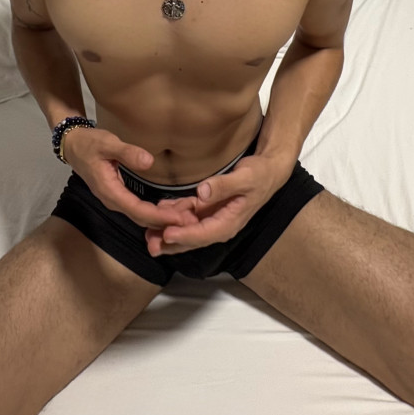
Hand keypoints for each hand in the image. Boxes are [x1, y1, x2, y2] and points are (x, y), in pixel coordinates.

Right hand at [62, 127, 189, 230]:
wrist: (73, 145)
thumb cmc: (90, 143)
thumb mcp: (108, 143)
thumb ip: (127, 152)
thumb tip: (149, 162)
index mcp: (109, 191)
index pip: (138, 211)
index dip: (159, 216)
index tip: (179, 219)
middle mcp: (113, 200)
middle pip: (141, 219)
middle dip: (165, 222)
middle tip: (190, 222)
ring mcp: (115, 200)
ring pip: (140, 217)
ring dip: (161, 219)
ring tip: (184, 218)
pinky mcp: (119, 196)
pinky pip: (138, 210)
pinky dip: (154, 213)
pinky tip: (169, 211)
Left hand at [144, 154, 290, 256]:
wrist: (267, 171)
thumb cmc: (259, 175)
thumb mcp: (245, 178)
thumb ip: (223, 186)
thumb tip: (202, 192)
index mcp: (229, 223)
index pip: (204, 234)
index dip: (184, 235)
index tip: (167, 234)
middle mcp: (219, 224)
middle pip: (192, 238)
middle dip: (170, 242)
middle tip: (149, 243)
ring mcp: (213, 217)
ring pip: (186, 228)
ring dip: (167, 230)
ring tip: (146, 232)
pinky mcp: (208, 207)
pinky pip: (188, 213)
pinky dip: (173, 213)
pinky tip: (159, 209)